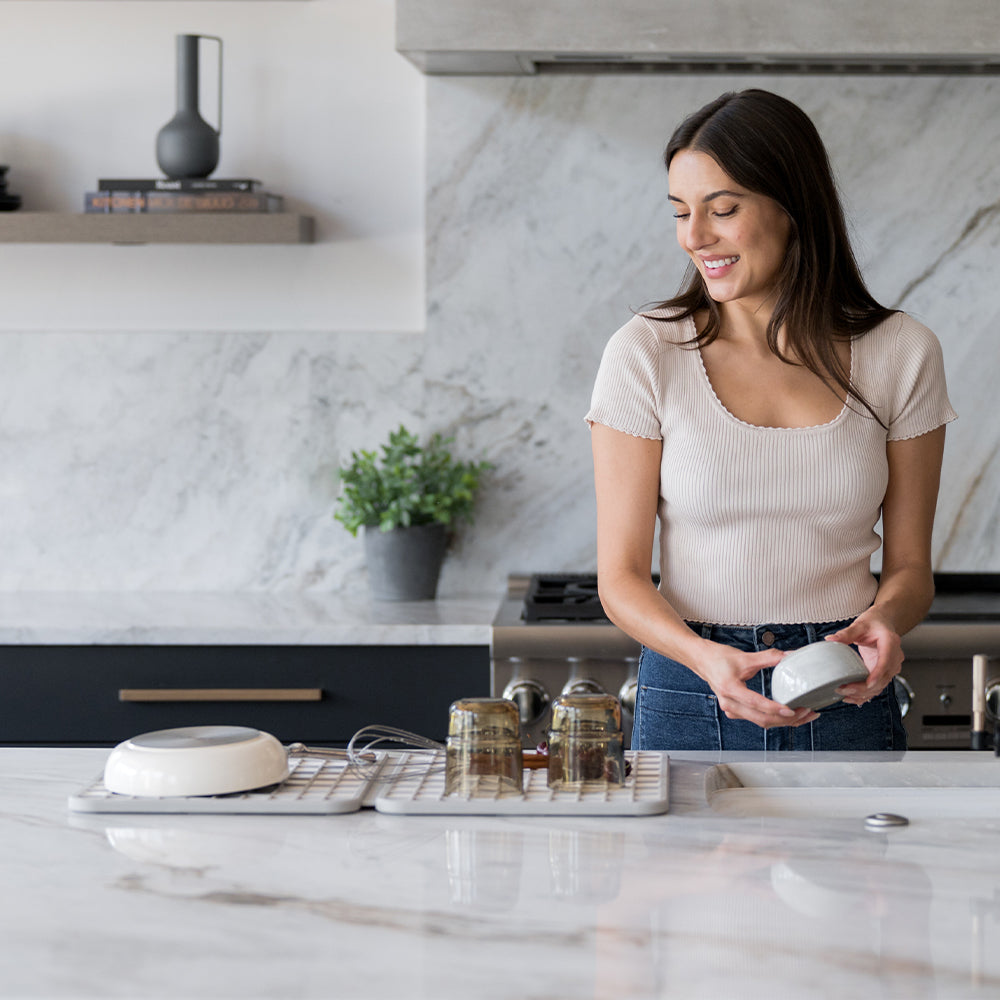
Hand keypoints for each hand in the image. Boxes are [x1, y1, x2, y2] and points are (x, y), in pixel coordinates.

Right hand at [695, 641, 818, 728]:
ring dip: (783, 721)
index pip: (755, 703)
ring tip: (803, 714)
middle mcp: (730, 703)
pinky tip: (787, 715)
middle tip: (806, 711)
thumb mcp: (745, 656)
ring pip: (761, 722)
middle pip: (762, 719)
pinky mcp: (736, 711)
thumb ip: (768, 657)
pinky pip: (757, 719)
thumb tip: (789, 656)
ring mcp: (732, 710)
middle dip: (786, 719)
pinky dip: (774, 719)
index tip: (792, 709)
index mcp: (730, 689)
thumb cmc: (718, 658)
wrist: (701, 660)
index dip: (775, 708)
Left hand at [824, 612, 903, 705]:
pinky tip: (852, 698)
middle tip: (844, 689)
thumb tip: (830, 639)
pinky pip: (877, 686)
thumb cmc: (874, 623)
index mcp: (890, 643)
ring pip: (881, 685)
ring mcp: (891, 667)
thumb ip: (846, 633)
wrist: (884, 623)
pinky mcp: (884, 672)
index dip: (878, 674)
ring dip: (864, 693)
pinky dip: (866, 694)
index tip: (867, 683)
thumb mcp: (859, 625)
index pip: (886, 661)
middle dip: (864, 687)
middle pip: (883, 678)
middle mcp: (894, 658)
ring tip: (844, 695)